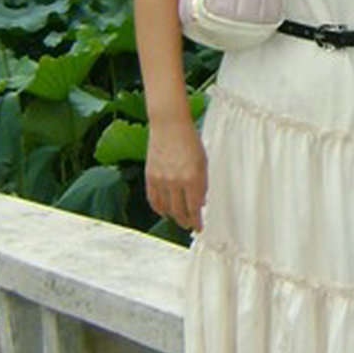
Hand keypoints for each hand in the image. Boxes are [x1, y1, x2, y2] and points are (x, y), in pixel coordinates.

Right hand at [145, 117, 206, 231]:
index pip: (194, 209)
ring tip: (178, 218)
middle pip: (179, 212)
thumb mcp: (203, 161)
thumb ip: (202, 183)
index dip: (197, 222)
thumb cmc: (190, 139)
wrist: (169, 124)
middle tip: (189, 225)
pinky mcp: (150, 176)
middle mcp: (175, 181)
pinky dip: (159, 208)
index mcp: (192, 177)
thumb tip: (201, 203)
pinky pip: (153, 200)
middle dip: (185, 221)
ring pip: (165, 208)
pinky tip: (164, 210)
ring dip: (173, 216)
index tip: (199, 228)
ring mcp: (161, 179)